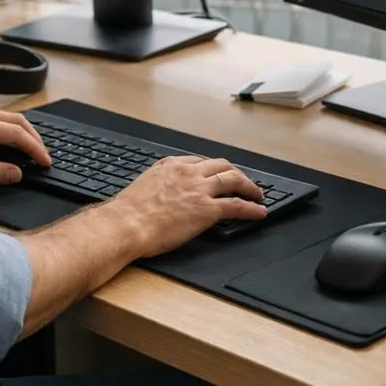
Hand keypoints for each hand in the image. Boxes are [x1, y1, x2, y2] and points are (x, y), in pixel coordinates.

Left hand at [0, 110, 51, 188]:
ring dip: (24, 132)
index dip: (34, 148)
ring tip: (34, 150)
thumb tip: (17, 173)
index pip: (16, 133)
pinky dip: (12, 130)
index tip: (45, 162)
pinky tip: (14, 143)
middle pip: (16, 120)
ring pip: (8, 118)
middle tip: (44, 156)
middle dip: (34, 137)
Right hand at [106, 156, 265, 256]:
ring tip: (257, 195)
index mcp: (171, 166)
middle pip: (222, 166)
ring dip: (249, 187)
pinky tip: (259, 211)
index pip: (201, 161)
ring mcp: (199, 190)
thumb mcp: (143, 186)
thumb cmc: (127, 212)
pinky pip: (237, 205)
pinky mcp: (207, 210)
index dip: (215, 169)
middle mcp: (188, 173)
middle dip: (236, 173)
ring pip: (234, 180)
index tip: (219, 174)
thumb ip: (158, 184)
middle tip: (243, 182)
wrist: (126, 224)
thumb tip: (162, 193)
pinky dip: (251, 208)